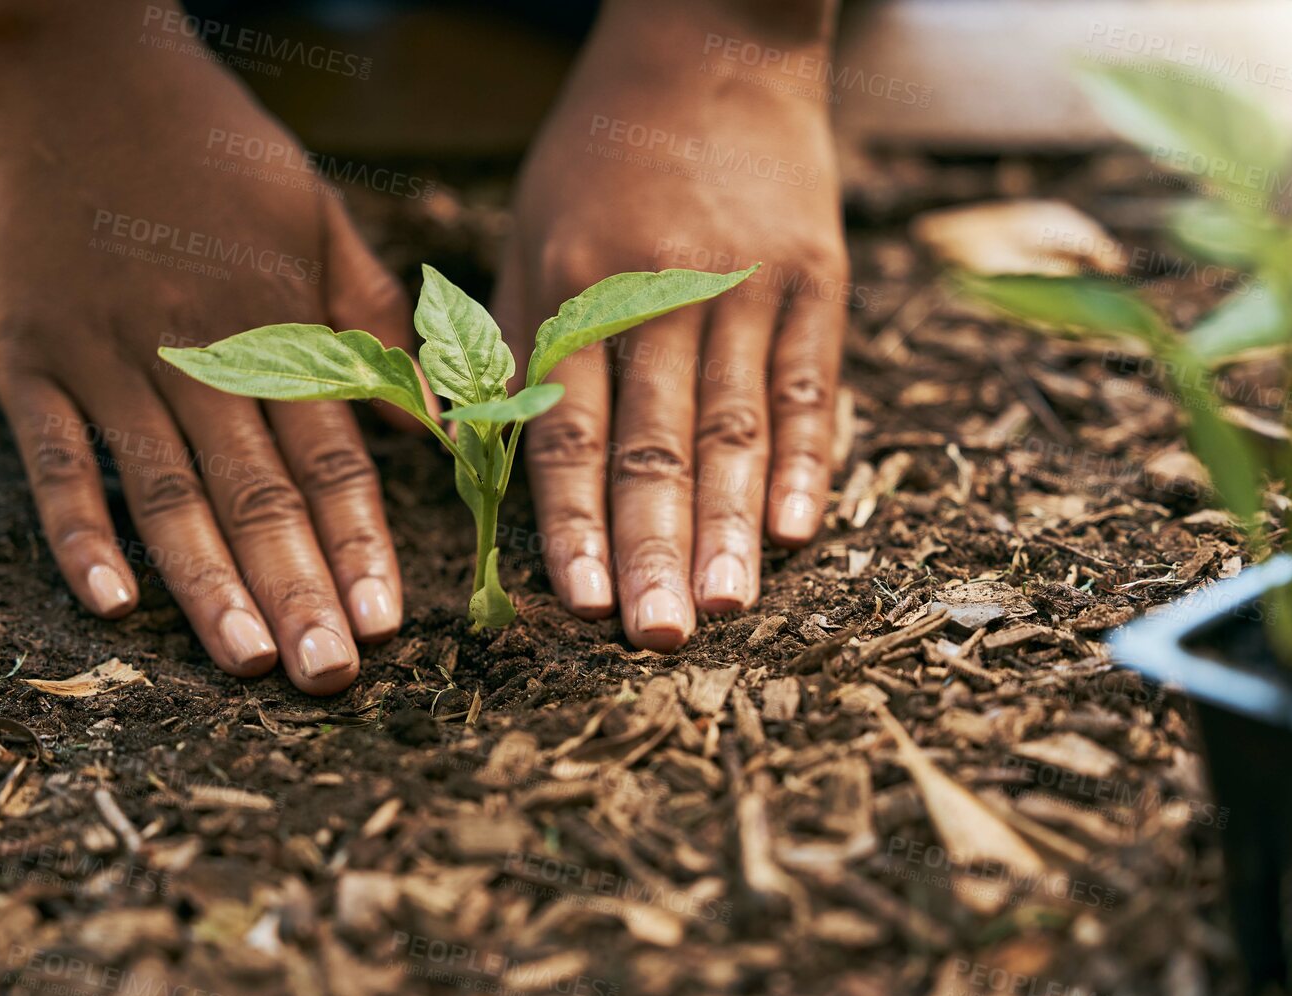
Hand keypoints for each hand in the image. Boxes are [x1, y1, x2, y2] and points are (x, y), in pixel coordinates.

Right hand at [0, 4, 416, 692]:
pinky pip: (52, 458)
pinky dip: (77, 530)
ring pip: (164, 492)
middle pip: (255, 493)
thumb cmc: (213, 147)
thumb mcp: (318, 216)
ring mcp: (103, 356)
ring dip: (207, 585)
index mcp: (275, 320)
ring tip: (249, 663)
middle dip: (299, 591)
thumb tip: (440, 420)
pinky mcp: (25, 356)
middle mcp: (193, 349)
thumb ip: (376, 323)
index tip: (392, 622)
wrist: (72, 63)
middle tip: (332, 678)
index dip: (361, 543)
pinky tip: (108, 602)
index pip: (330, 457)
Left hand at [494, 0, 847, 650]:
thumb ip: (511, 343)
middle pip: (657, 443)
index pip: (570, 426)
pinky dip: (807, 461)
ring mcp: (746, 284)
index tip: (580, 602)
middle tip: (659, 640)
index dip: (573, 520)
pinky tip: (797, 531)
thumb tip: (477, 458)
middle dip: (656, 548)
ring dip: (731, 527)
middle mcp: (662, 288)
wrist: (713, 42)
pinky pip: (811, 385)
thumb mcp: (529, 232)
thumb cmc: (600, 156)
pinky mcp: (813, 278)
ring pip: (738, 427)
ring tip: (727, 608)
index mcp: (577, 284)